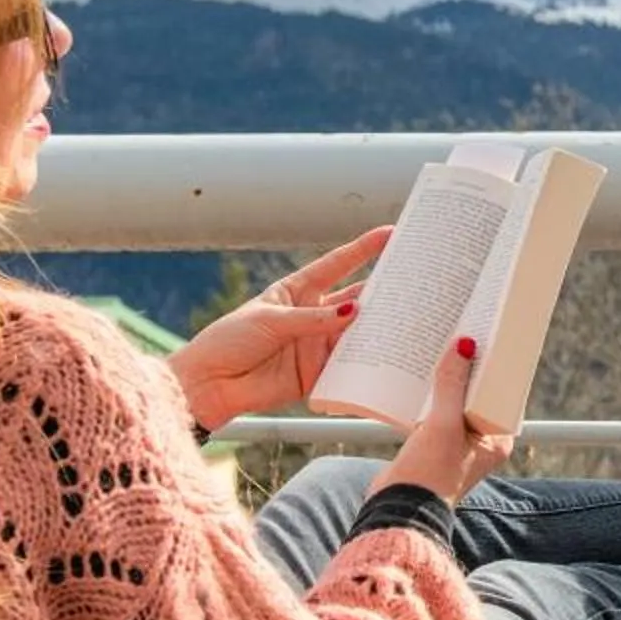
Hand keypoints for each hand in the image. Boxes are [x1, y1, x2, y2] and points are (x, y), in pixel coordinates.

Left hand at [167, 226, 391, 430]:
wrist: (208, 385)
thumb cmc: (228, 341)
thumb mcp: (271, 320)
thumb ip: (312, 319)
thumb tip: (353, 314)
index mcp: (297, 291)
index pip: (338, 264)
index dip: (364, 249)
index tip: (391, 234)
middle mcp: (312, 315)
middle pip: (355, 298)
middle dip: (382, 290)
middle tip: (412, 281)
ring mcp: (316, 344)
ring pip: (356, 333)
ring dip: (378, 327)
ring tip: (407, 319)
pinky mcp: (316, 374)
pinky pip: (347, 368)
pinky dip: (365, 365)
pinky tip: (384, 358)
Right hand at [372, 337, 515, 503]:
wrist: (398, 508)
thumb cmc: (430, 474)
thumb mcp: (444, 424)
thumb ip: (452, 384)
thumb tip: (464, 345)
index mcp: (497, 439)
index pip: (503, 394)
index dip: (497, 368)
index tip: (491, 339)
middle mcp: (481, 441)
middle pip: (478, 395)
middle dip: (470, 370)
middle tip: (464, 336)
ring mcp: (457, 443)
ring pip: (455, 401)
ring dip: (448, 381)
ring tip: (442, 349)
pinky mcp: (433, 444)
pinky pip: (435, 411)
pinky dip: (430, 395)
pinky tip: (421, 374)